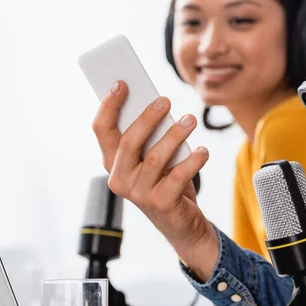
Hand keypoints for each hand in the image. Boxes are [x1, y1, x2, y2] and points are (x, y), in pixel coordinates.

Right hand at [92, 80, 218, 280]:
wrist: (181, 223)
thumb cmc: (166, 180)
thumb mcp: (153, 156)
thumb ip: (150, 135)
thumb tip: (157, 103)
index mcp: (112, 162)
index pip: (102, 130)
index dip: (109, 105)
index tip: (121, 83)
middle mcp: (120, 179)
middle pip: (128, 141)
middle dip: (147, 117)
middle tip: (165, 100)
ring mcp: (139, 193)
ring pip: (155, 157)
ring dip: (175, 134)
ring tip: (191, 119)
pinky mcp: (162, 203)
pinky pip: (179, 176)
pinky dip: (193, 161)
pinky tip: (203, 150)